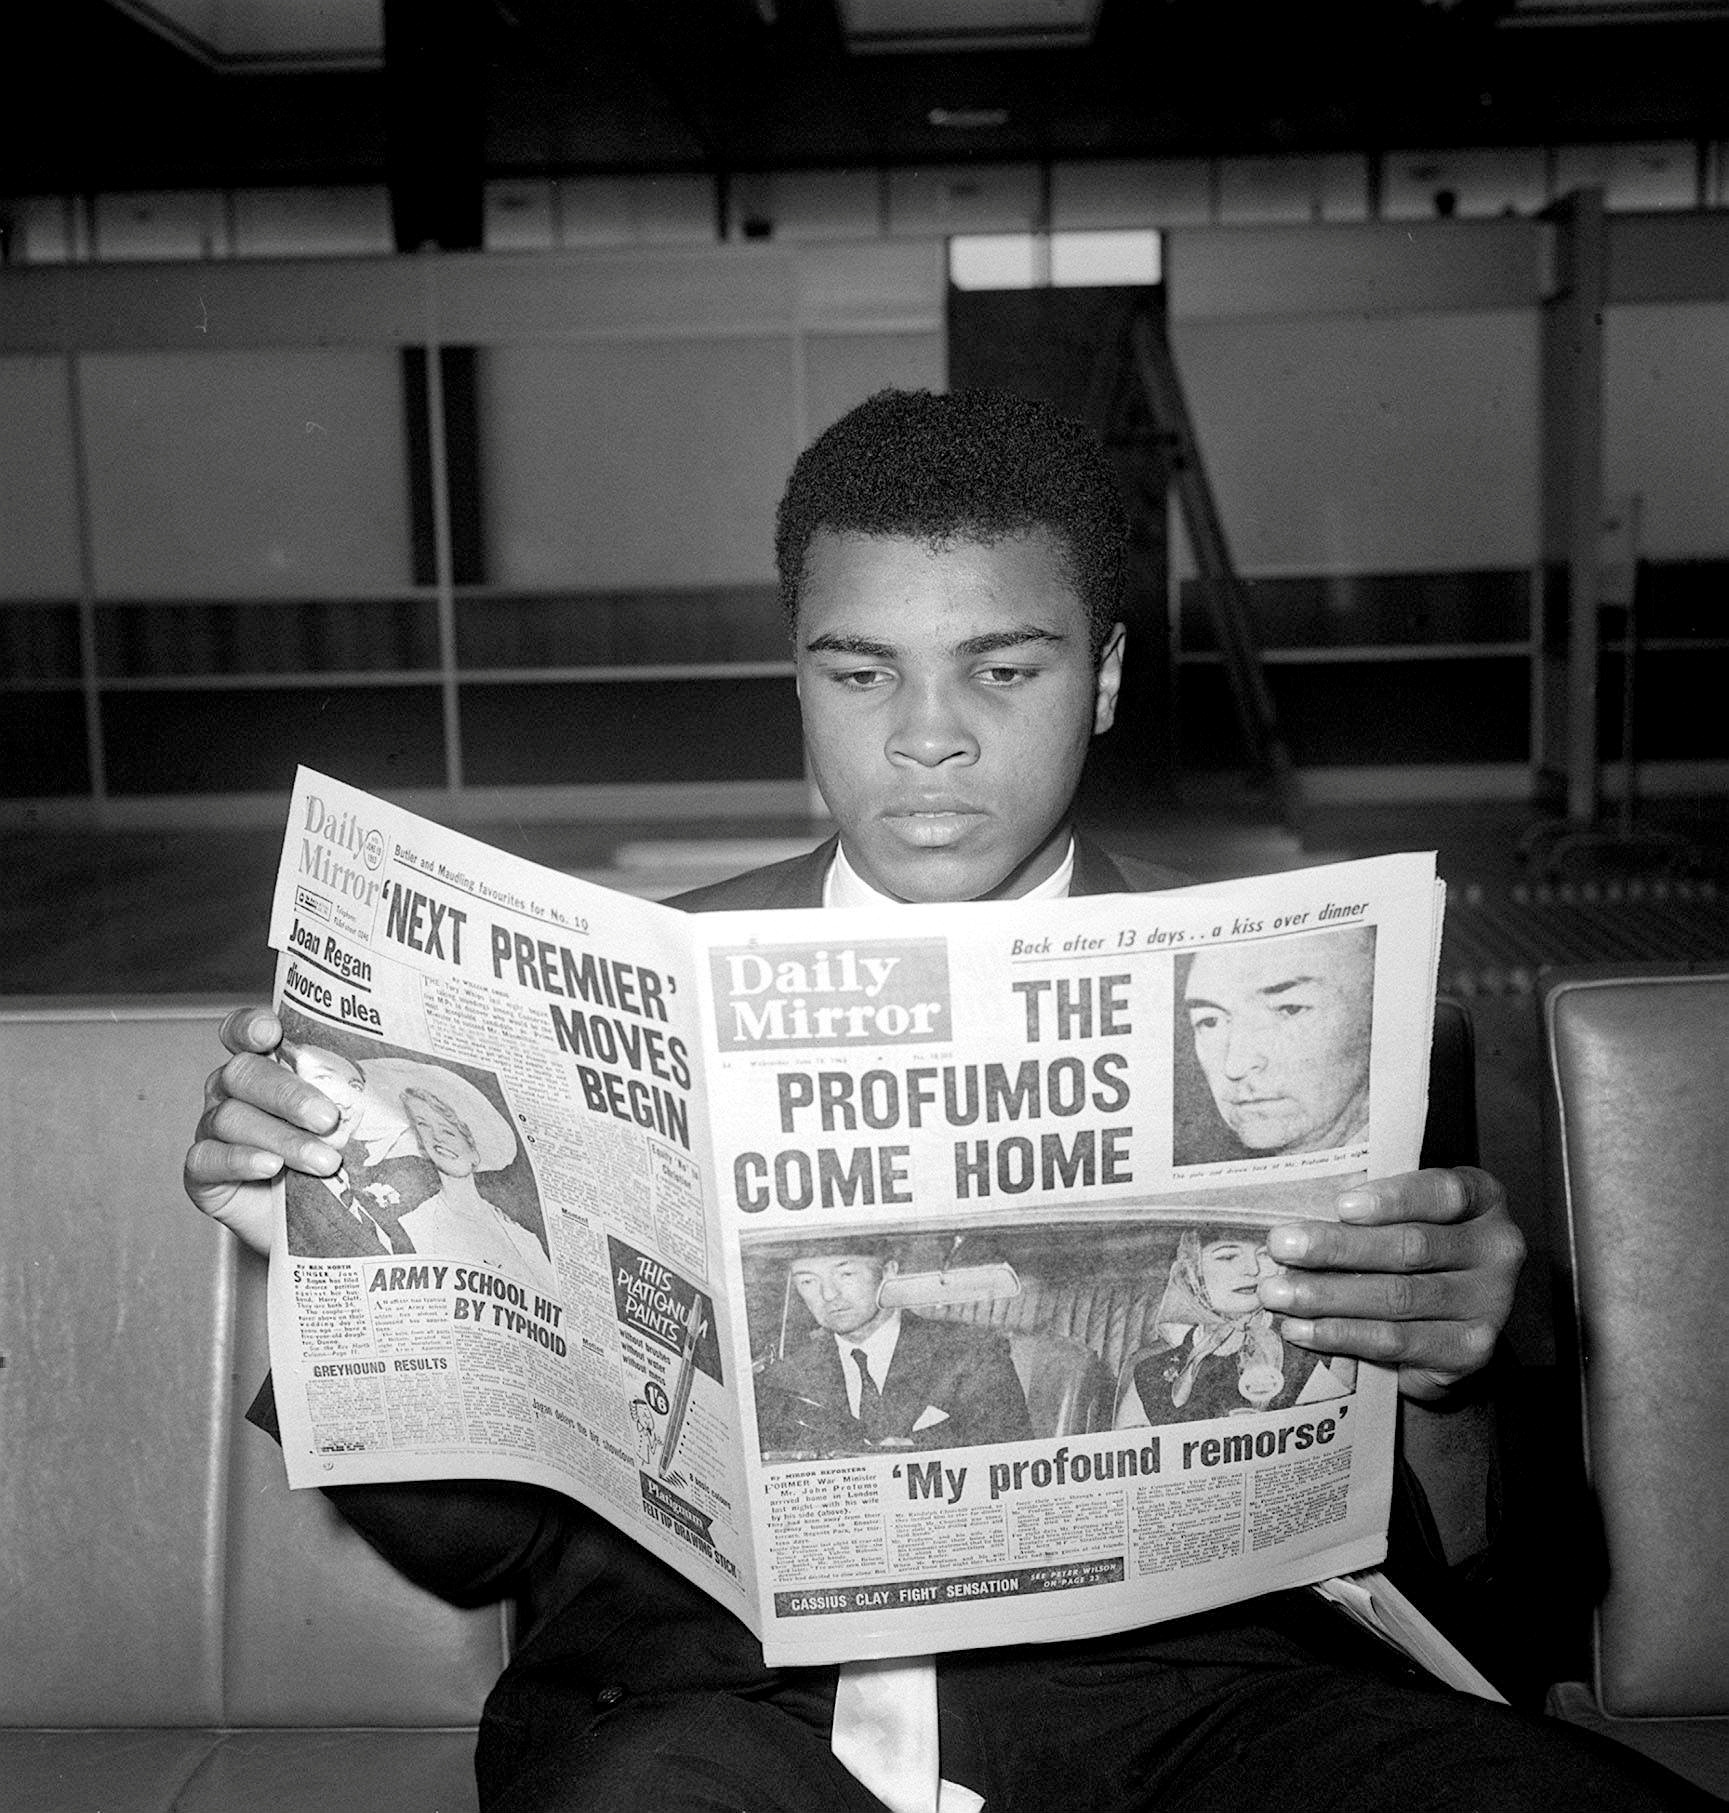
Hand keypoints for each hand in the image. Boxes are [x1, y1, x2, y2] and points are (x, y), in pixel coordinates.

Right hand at [182, 1005, 342, 1256]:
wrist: (314, 1227)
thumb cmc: (334, 1163)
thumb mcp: (354, 1122)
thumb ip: (362, 1093)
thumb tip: (414, 1075)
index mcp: (266, 1066)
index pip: (244, 1031)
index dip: (251, 1026)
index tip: (273, 1032)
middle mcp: (233, 1091)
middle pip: (244, 1073)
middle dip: (288, 1094)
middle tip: (328, 1118)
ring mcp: (213, 1129)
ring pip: (231, 1117)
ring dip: (281, 1137)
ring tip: (322, 1161)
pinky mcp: (203, 1172)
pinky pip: (208, 1158)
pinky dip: (239, 1160)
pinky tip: (269, 1166)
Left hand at [1260, 1167, 1523, 1401]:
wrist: (1448, 1322)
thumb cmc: (1412, 1248)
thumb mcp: (1403, 1214)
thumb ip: (1368, 1209)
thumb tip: (1296, 1219)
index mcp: (1483, 1198)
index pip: (1442, 1193)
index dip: (1392, 1199)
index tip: (1341, 1205)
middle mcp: (1497, 1248)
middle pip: (1410, 1247)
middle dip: (1337, 1247)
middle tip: (1281, 1246)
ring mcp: (1491, 1302)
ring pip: (1398, 1296)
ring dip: (1327, 1295)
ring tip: (1277, 1292)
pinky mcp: (1471, 1350)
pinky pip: (1396, 1341)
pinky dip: (1342, 1334)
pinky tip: (1301, 1328)